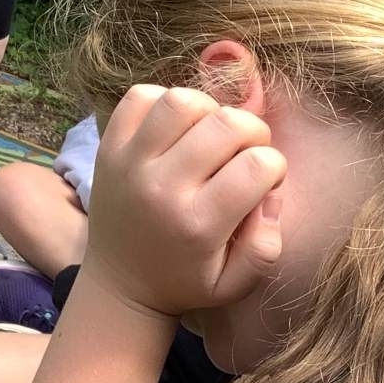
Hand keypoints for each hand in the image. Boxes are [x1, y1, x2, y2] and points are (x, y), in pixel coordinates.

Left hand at [86, 86, 286, 319]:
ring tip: (210, 136)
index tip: (264, 182)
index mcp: (198, 225)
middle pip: (228, 124)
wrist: (120, 285)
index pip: (258, 165)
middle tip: (244, 154)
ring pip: (184, 101)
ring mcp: (130, 163)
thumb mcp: (235, 284)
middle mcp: (162, 188)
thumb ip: (265, 247)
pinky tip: (176, 129)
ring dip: (210, 111)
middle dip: (252, 132)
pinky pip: (141, 97)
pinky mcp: (109, 147)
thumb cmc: (186, 281)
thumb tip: (271, 195)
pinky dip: (166, 101)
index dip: (274, 167)